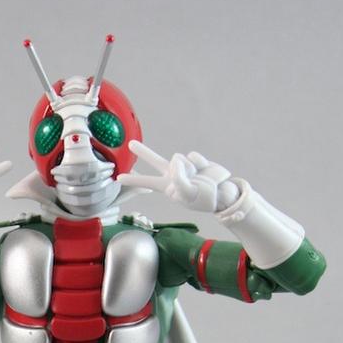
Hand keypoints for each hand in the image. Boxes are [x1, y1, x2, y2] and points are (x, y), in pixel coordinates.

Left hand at [118, 140, 238, 212]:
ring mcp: (184, 168)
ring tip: (197, 179)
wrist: (223, 194)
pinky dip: (200, 163)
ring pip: (178, 158)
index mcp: (167, 187)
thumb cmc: (204, 199)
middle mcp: (173, 176)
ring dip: (188, 168)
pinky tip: (204, 172)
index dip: (133, 179)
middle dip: (143, 152)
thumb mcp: (188, 193)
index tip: (118, 178)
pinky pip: (193, 156)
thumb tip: (176, 159)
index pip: (145, 182)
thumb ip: (179, 176)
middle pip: (155, 161)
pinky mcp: (196, 161)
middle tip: (131, 144)